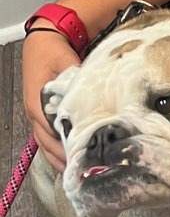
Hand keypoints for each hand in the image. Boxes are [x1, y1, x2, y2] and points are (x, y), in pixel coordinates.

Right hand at [21, 28, 79, 171]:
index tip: (79, 158)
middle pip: (46, 143)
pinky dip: (57, 148)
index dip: (64, 146)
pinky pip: (48, 136)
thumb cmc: (54, 52)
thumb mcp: (65, 62)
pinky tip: (68, 158)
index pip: (50, 131)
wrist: (44, 42)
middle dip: (61, 159)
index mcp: (38, 103)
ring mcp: (37, 114)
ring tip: (75, 173)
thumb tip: (87, 93)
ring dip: (58, 157)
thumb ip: (75, 78)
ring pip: (46, 143)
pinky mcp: (42, 113)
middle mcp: (35, 112)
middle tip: (80, 174)